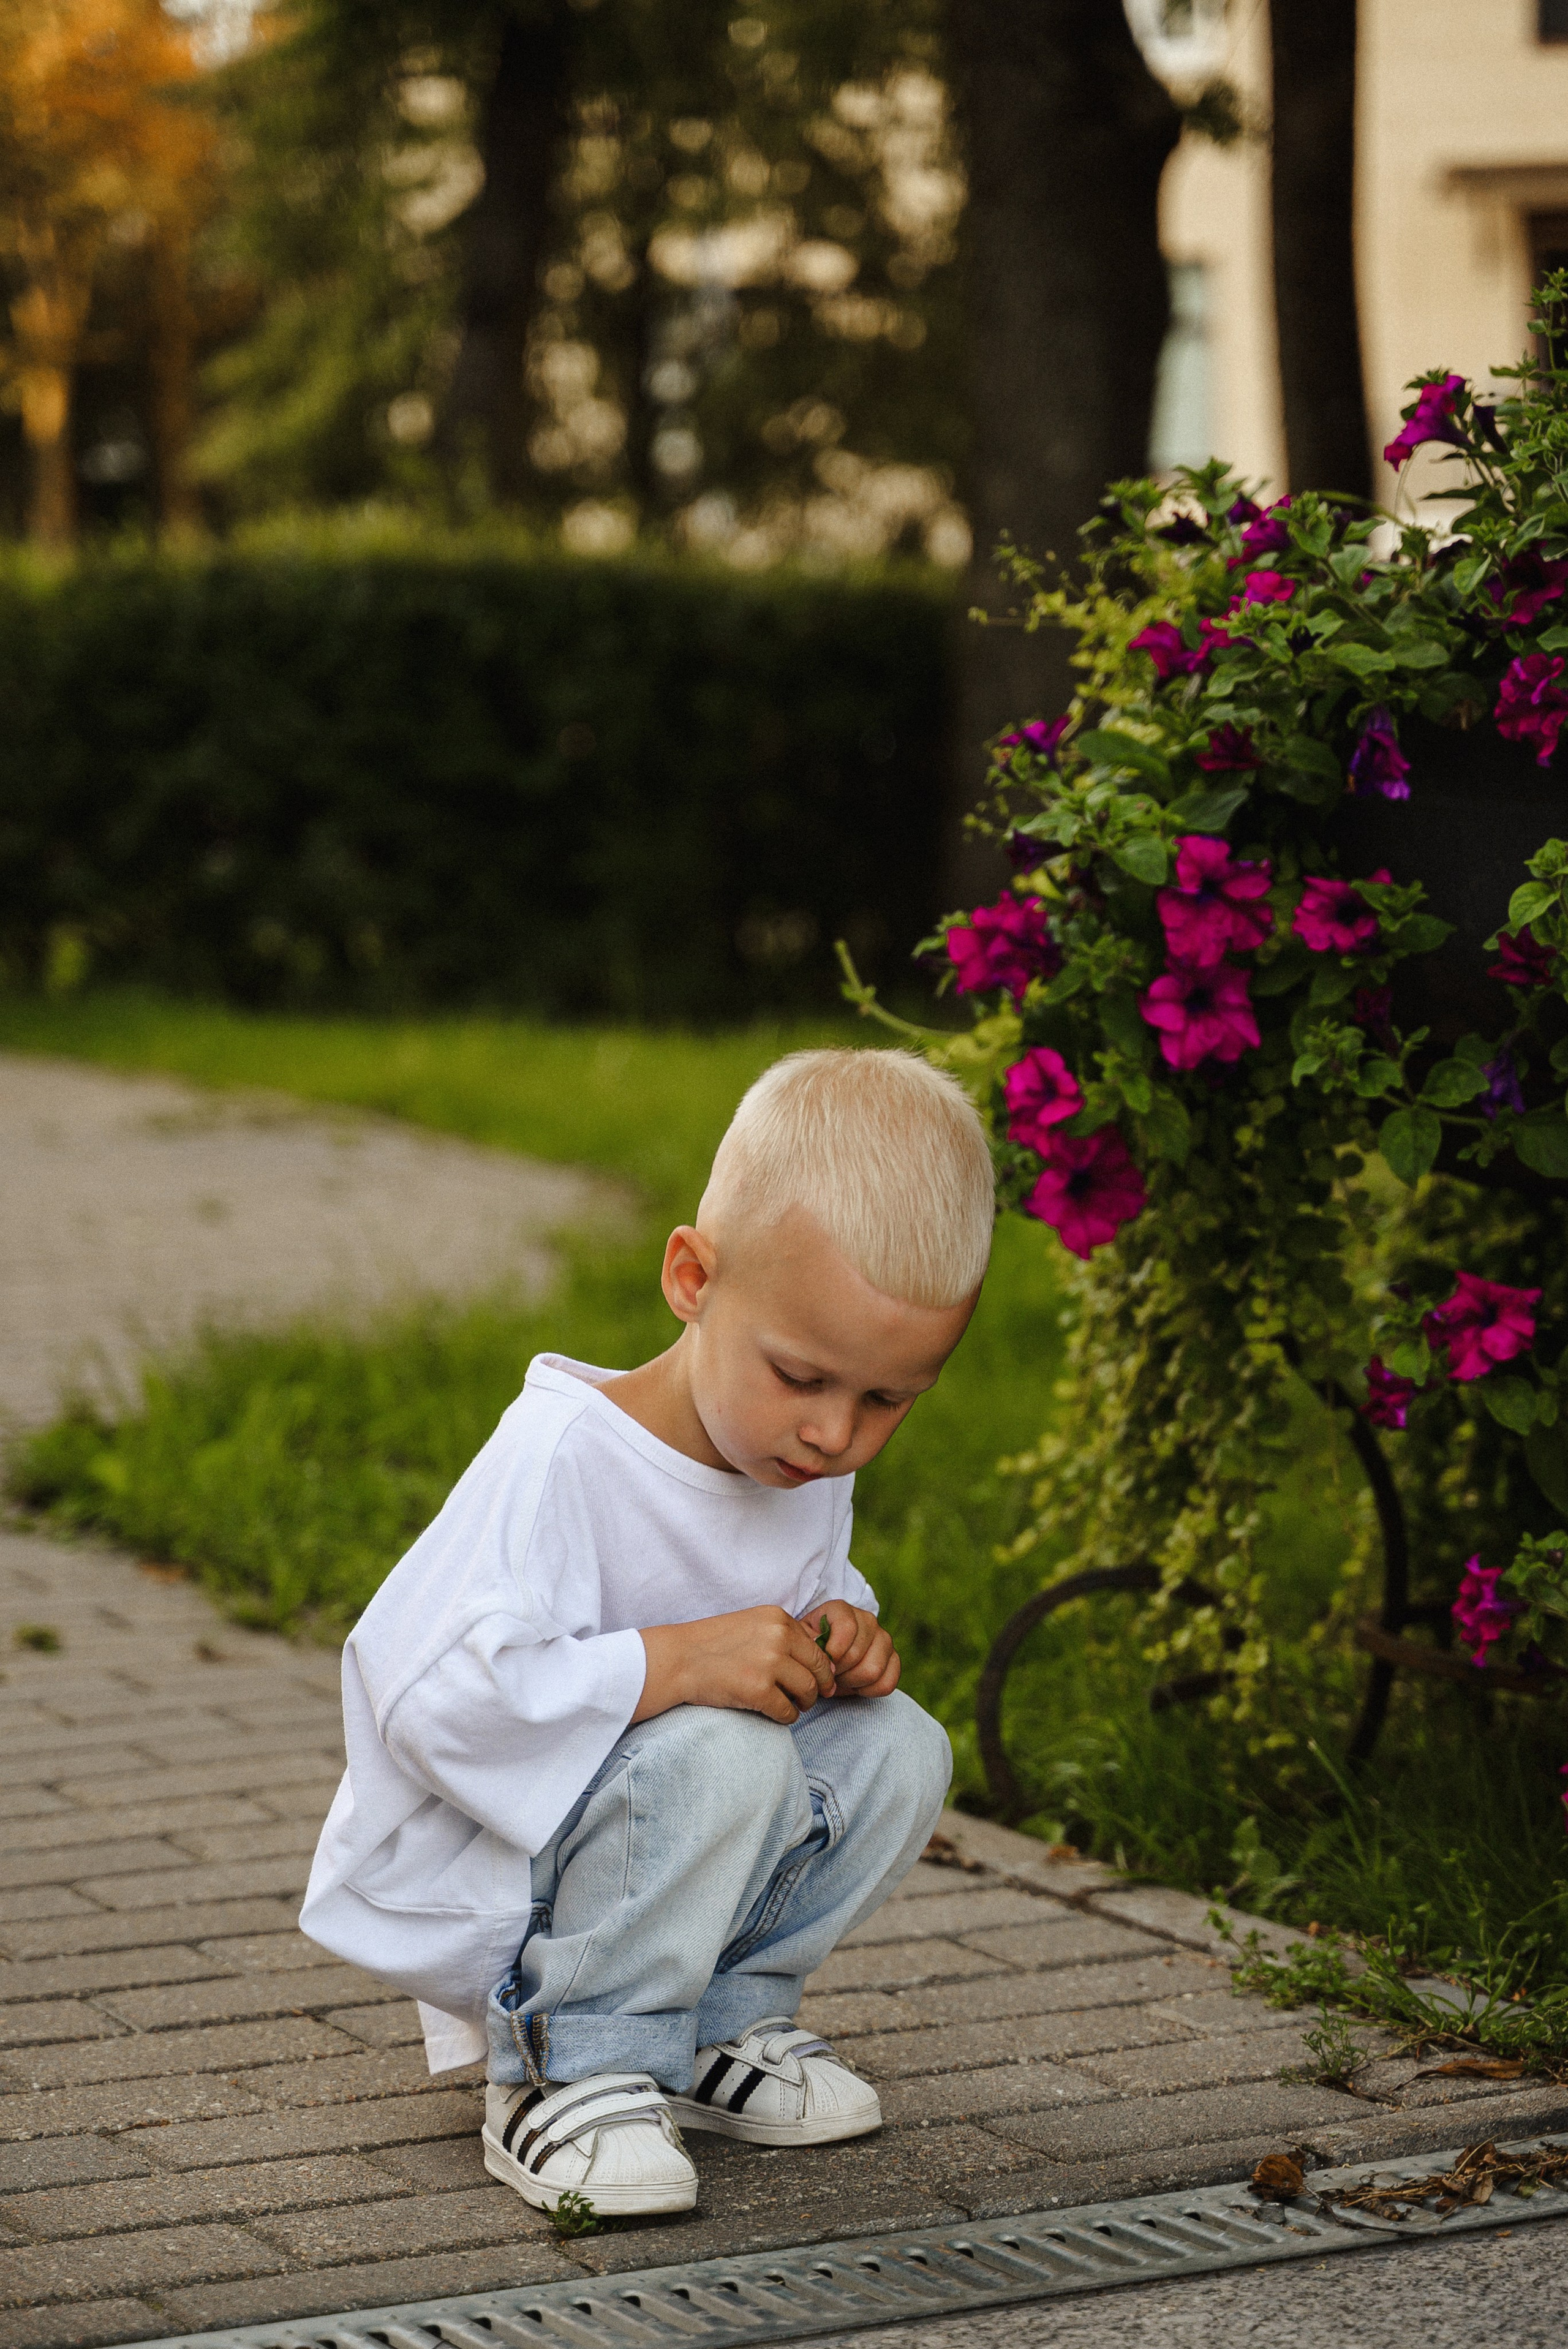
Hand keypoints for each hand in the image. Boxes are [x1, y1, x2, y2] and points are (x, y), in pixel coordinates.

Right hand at [633, 1606, 836, 1725]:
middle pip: (819, 1669)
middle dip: (819, 1687)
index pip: (817, 1647)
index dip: (821, 1667)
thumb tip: (820, 1659)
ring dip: (804, 1703)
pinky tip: (776, 1714)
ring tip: (793, 1706)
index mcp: (778, 1618)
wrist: (678, 1659)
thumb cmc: (712, 1643)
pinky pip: (788, 1711)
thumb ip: (782, 1635)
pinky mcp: (759, 1690)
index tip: (818, 1679)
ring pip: (808, 1691)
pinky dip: (786, 1717)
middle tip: (810, 1698)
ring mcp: (770, 1663)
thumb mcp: (752, 1625)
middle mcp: (779, 1637)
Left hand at [798, 1600, 899, 1697]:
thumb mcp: (802, 1640)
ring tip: (842, 1677)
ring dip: (852, 1682)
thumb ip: (809, 1642)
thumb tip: (825, 1654)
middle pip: (857, 1655)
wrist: (827, 1656)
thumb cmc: (813, 1647)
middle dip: (838, 1671)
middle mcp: (867, 1620)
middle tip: (830, 1672)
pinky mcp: (894, 1659)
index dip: (833, 1652)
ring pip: (873, 1671)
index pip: (847, 1628)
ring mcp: (884, 1639)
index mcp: (842, 1610)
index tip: (824, 1661)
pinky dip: (869, 1691)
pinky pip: (887, 1683)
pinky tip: (857, 1684)